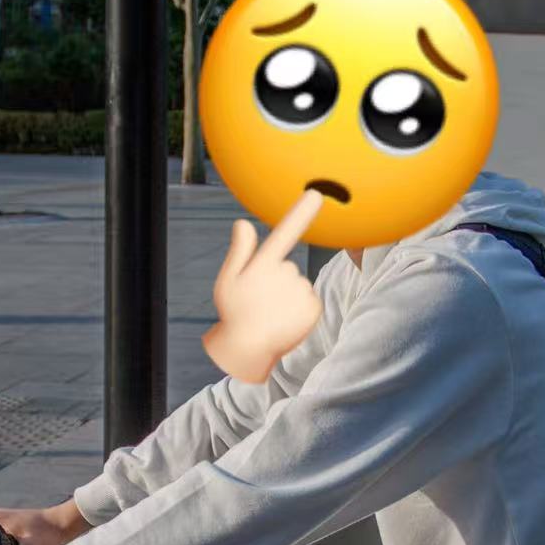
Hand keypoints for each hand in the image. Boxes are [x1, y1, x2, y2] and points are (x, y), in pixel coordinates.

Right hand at [202, 189, 323, 383]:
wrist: (248, 349)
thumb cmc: (234, 312)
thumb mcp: (228, 279)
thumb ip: (240, 250)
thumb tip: (243, 222)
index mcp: (263, 264)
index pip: (285, 232)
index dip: (301, 212)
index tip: (316, 194)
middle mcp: (286, 274)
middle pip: (287, 267)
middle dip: (277, 280)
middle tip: (260, 301)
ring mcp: (302, 291)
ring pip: (298, 285)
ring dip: (288, 297)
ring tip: (272, 313)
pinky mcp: (314, 307)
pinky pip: (309, 300)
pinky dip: (300, 309)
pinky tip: (286, 320)